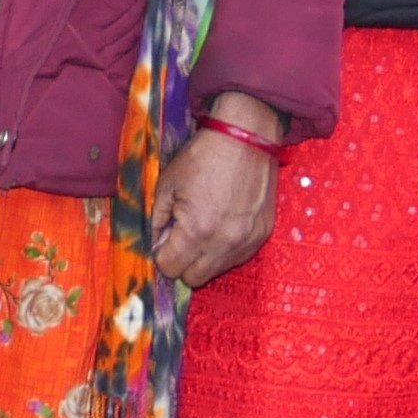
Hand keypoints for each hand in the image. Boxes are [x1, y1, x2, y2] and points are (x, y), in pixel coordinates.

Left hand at [151, 115, 278, 286]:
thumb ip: (156, 219)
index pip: (170, 268)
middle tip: (181, 236)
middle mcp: (224, 243)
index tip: (165, 238)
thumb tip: (155, 243)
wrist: (246, 138)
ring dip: (204, 257)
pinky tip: (223, 224)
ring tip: (204, 226)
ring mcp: (247, 241)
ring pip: (217, 271)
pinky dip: (226, 249)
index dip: (162, 254)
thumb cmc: (203, 157)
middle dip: (182, 261)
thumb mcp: (167, 184)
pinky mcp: (262, 235)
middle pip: (194, 278)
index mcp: (196, 231)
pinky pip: (238, 258)